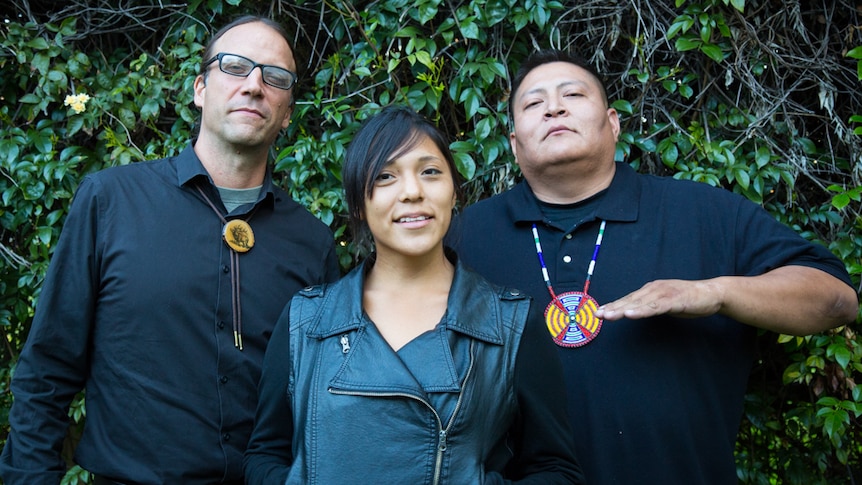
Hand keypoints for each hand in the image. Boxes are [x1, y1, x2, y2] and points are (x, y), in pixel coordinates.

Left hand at [594, 279, 722, 320]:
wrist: (711, 294)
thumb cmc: (687, 299)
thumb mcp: (664, 303)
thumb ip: (650, 307)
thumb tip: (636, 312)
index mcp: (651, 290)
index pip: (628, 299)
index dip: (613, 305)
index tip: (599, 312)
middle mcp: (654, 289)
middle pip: (630, 300)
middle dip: (613, 307)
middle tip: (597, 314)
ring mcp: (664, 294)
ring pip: (639, 303)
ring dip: (623, 309)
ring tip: (609, 315)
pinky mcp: (674, 300)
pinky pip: (655, 307)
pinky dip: (642, 311)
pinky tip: (631, 314)